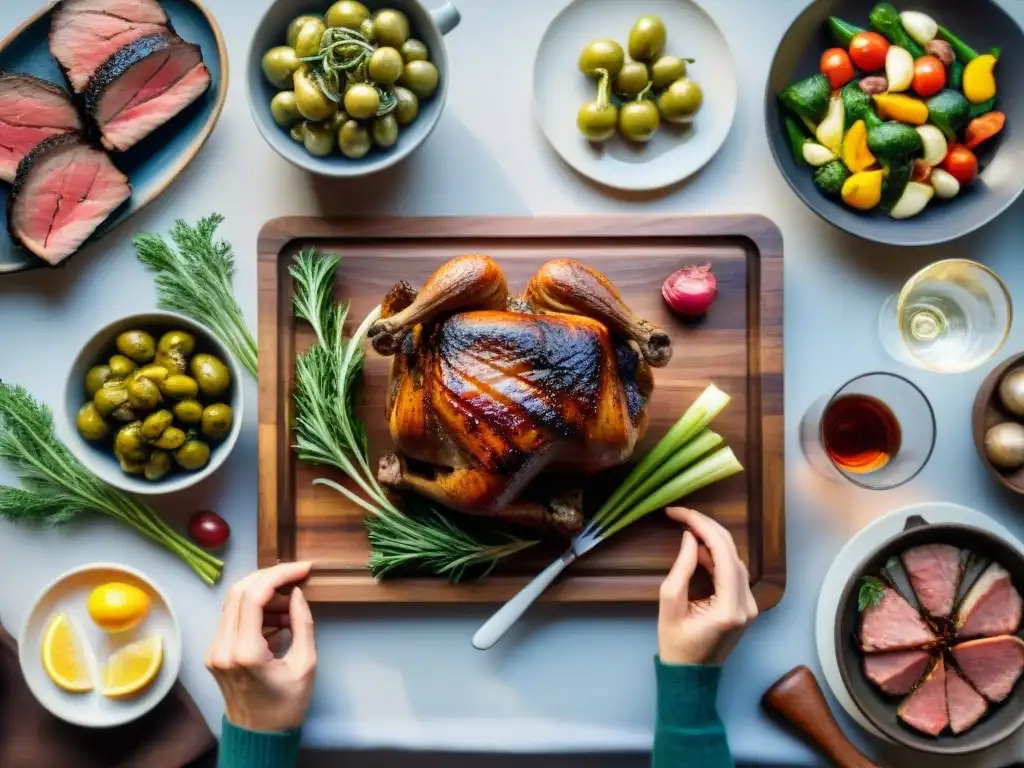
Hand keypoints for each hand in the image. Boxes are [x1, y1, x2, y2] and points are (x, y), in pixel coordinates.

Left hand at [205, 562, 315, 732]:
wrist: (259, 736)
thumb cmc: (286, 706)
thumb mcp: (305, 665)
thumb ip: (302, 624)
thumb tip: (296, 593)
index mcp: (244, 653)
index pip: (254, 596)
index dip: (279, 574)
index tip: (303, 569)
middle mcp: (222, 648)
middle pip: (239, 591)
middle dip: (270, 578)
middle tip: (296, 581)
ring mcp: (214, 650)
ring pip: (233, 601)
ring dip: (263, 594)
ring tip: (290, 608)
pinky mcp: (214, 652)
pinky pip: (232, 617)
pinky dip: (255, 609)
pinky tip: (277, 619)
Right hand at [658, 508, 757, 665]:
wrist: (691, 676)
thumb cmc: (676, 645)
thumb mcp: (669, 605)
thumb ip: (681, 568)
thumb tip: (691, 537)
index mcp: (730, 608)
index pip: (723, 554)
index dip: (703, 527)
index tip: (679, 514)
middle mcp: (747, 605)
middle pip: (733, 553)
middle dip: (708, 528)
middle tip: (681, 514)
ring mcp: (750, 606)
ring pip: (735, 560)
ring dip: (712, 541)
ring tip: (687, 527)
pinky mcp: (746, 606)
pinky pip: (734, 573)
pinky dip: (717, 557)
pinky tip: (698, 548)